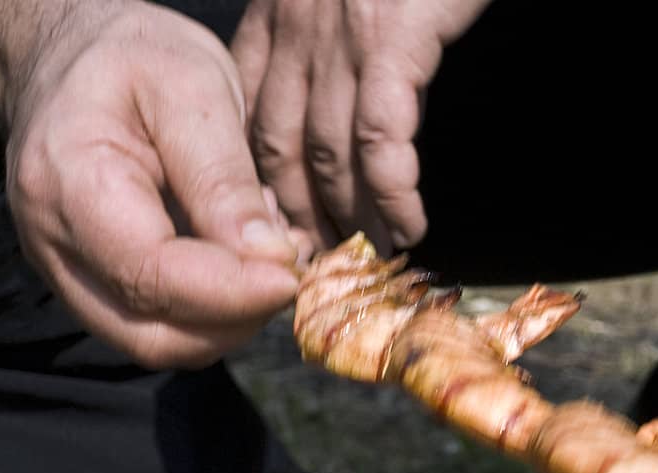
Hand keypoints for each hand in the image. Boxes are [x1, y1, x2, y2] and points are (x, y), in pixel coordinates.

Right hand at [4, 2, 311, 368]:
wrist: (70, 57)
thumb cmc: (130, 57)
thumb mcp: (191, 85)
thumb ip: (224, 178)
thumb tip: (268, 262)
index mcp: (67, 184)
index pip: (152, 276)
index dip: (231, 292)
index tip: (292, 275)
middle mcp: (52, 245)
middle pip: (151, 334)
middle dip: (234, 319)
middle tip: (287, 267)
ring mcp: (64, 274)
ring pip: (155, 342)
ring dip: (226, 320)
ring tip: (262, 250)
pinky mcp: (89, 286)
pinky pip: (154, 325)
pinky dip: (209, 311)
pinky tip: (238, 259)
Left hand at [232, 0, 491, 252]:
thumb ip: (332, 49)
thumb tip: (354, 124)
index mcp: (278, 14)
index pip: (249, 118)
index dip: (261, 184)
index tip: (278, 230)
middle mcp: (295, 27)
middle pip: (279, 148)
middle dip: (299, 217)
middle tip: (323, 262)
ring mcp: (337, 37)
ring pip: (327, 155)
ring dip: (349, 218)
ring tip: (371, 257)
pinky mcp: (388, 40)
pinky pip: (378, 141)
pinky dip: (392, 195)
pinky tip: (408, 226)